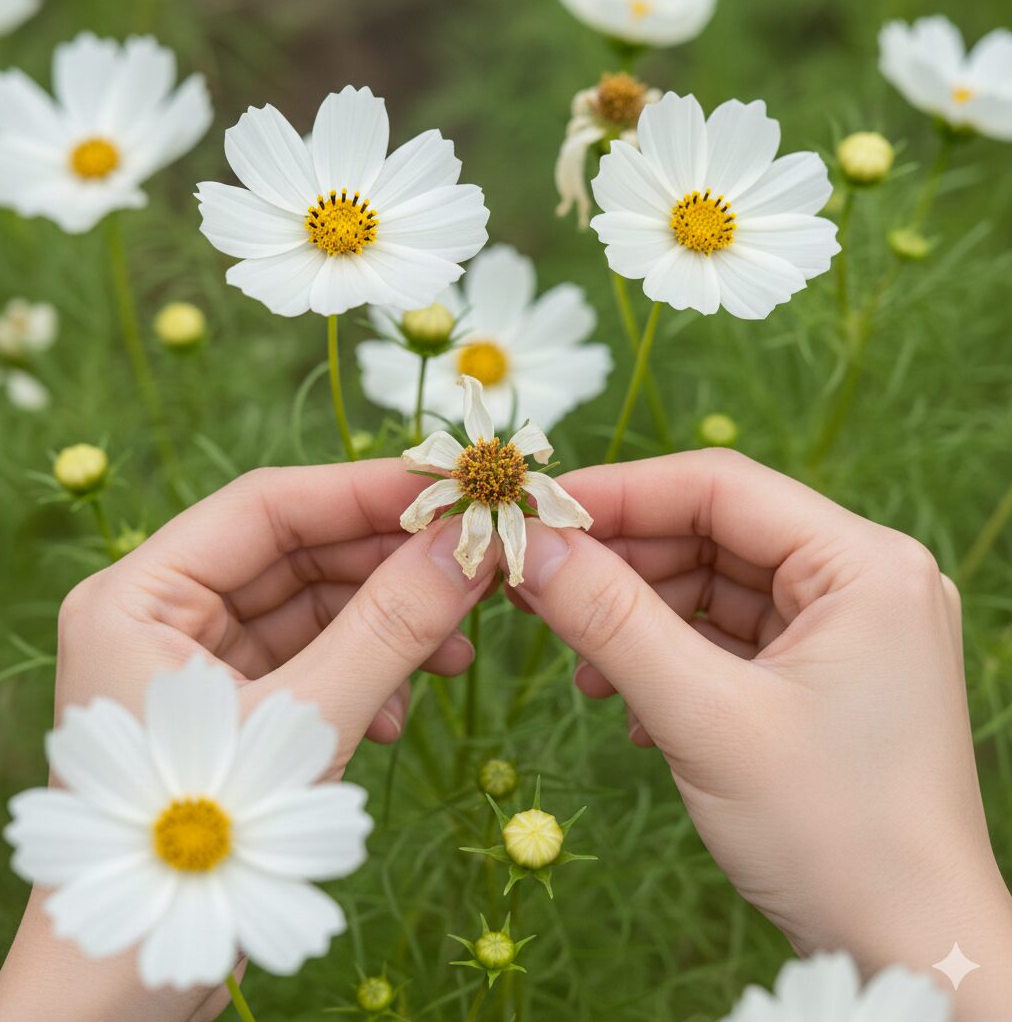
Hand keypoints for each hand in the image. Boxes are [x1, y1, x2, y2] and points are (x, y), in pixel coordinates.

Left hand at [0, 460, 499, 1021]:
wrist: (132, 983)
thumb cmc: (199, 847)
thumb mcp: (306, 723)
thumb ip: (389, 628)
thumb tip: (472, 546)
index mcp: (140, 595)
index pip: (267, 507)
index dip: (363, 491)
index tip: (451, 489)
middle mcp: (162, 615)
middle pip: (296, 554)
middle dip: (388, 565)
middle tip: (475, 567)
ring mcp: (197, 662)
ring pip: (312, 609)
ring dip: (387, 624)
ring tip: (457, 653)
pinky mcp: (232, 707)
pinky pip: (310, 661)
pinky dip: (363, 673)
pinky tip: (399, 712)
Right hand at [509, 449, 1011, 1020]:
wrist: (909, 954)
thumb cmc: (831, 834)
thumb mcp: (704, 716)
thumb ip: (611, 619)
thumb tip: (532, 546)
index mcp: (864, 564)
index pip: (720, 488)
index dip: (619, 492)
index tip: (537, 511)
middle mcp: (863, 579)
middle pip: (714, 534)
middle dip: (623, 562)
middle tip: (538, 585)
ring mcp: (846, 629)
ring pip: (714, 588)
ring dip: (639, 617)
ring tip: (581, 663)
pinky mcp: (824, 674)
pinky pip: (729, 638)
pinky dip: (672, 656)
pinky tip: (627, 701)